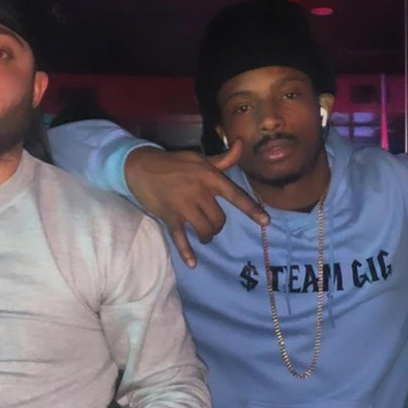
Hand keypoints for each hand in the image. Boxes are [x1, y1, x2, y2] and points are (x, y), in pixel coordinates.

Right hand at [125, 141, 269, 266]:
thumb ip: (223, 159)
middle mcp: (199, 192)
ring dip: (207, 236)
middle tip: (212, 224)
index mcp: (209, 177)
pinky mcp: (169, 216)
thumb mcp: (200, 159)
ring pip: (205, 229)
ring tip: (204, 236)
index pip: (235, 195)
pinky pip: (180, 238)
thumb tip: (242, 144)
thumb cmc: (173, 163)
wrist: (141, 166)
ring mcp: (184, 206)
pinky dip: (186, 252)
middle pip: (219, 219)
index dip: (251, 209)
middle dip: (218, 225)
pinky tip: (192, 263)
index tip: (266, 222)